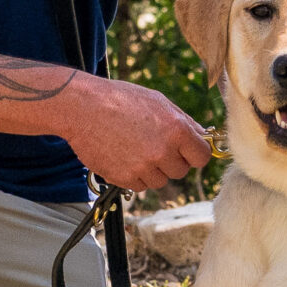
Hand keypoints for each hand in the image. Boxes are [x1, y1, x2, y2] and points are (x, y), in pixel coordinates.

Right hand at [64, 78, 211, 191]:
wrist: (82, 108)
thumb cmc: (121, 99)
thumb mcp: (158, 102)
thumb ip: (185, 121)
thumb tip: (204, 137)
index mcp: (177, 130)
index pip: (202, 157)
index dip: (195, 154)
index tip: (187, 151)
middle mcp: (163, 151)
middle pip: (181, 171)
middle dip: (171, 161)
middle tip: (153, 145)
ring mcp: (143, 167)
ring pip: (160, 181)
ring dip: (152, 170)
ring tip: (135, 148)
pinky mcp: (124, 178)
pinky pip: (140, 186)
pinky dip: (134, 176)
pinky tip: (124, 156)